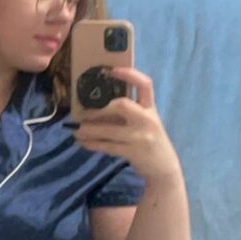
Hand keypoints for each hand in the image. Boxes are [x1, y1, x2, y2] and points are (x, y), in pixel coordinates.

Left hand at [74, 67, 181, 183]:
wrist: (164, 169)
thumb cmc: (150, 142)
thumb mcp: (146, 123)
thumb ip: (130, 113)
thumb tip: (98, 108)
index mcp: (151, 109)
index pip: (146, 84)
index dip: (130, 74)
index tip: (112, 70)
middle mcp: (147, 120)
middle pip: (122, 105)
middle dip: (100, 109)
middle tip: (84, 114)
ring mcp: (140, 137)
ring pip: (109, 130)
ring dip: (89, 130)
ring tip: (76, 131)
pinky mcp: (133, 152)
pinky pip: (107, 146)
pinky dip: (92, 144)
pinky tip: (82, 143)